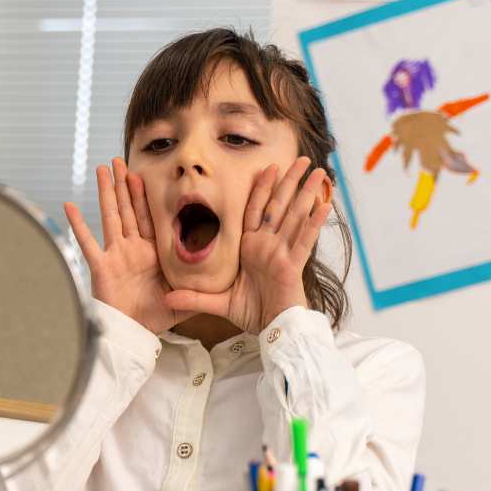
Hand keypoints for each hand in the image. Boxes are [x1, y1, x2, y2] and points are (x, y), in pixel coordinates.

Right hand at [64, 157, 193, 335]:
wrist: (132, 335)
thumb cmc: (154, 317)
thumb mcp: (185, 298)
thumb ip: (202, 287)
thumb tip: (227, 280)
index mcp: (151, 252)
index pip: (149, 217)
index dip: (145, 195)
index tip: (143, 174)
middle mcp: (132, 248)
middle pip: (128, 209)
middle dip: (124, 185)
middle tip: (120, 160)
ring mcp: (116, 255)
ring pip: (111, 216)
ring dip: (106, 193)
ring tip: (102, 170)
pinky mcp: (101, 266)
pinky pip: (88, 243)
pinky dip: (78, 225)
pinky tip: (69, 206)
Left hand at [162, 158, 331, 334]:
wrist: (273, 332)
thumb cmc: (251, 313)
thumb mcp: (218, 302)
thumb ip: (194, 297)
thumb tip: (165, 298)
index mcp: (251, 248)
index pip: (255, 211)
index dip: (261, 188)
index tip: (267, 167)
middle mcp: (268, 246)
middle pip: (279, 206)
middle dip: (290, 181)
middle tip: (301, 158)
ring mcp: (282, 253)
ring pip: (295, 216)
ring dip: (306, 193)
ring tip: (318, 172)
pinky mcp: (293, 266)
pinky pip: (304, 241)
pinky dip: (314, 223)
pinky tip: (324, 205)